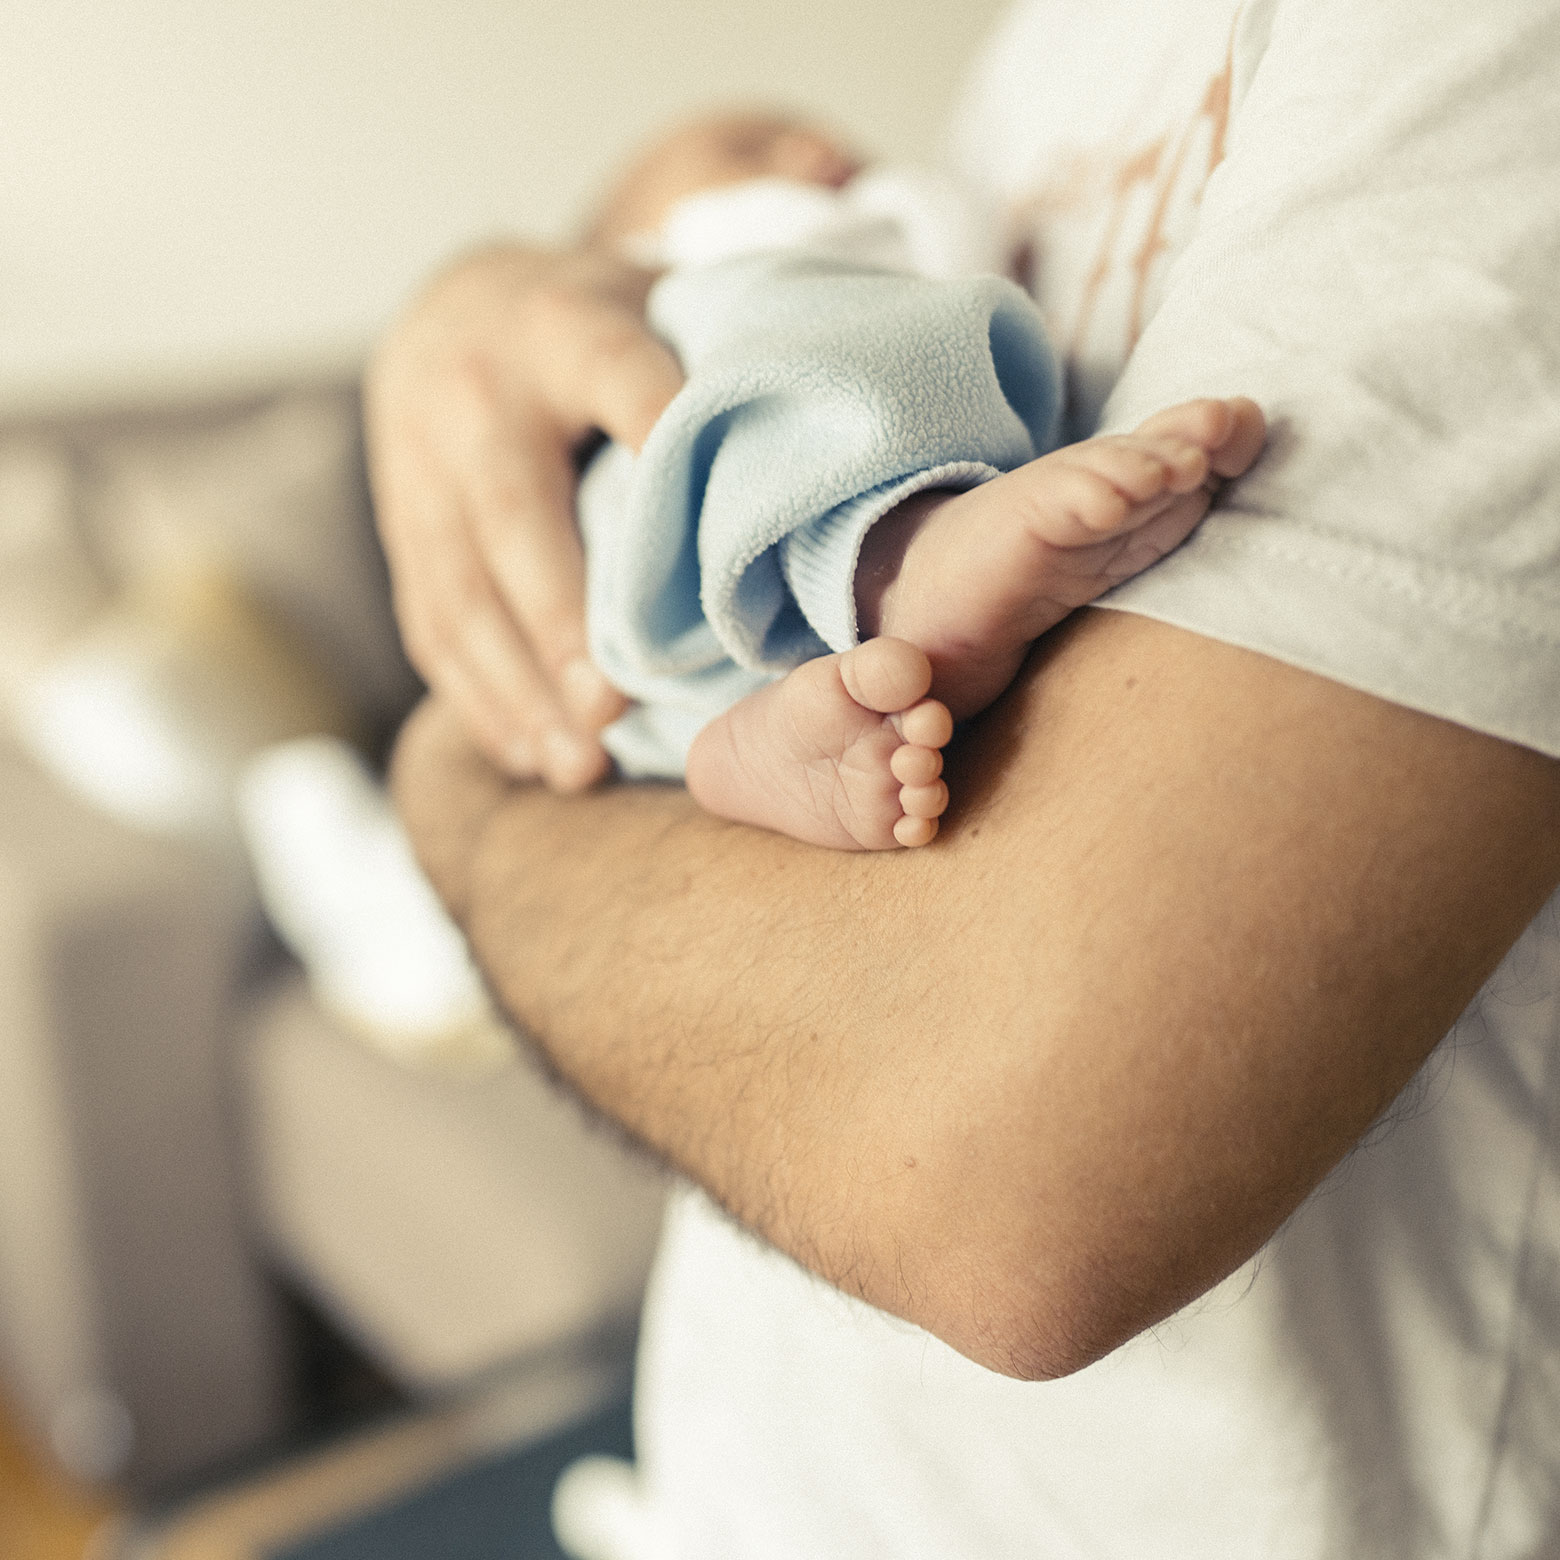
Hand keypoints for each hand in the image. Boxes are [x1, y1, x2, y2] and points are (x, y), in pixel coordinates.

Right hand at [364, 242, 683, 788]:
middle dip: (559, 622)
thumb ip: (706, 374)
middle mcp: (476, 396)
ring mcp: (420, 468)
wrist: (451, 306)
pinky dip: (479, 700)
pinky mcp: (403, 532)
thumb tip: (806, 470)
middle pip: (513, 514)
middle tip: (610, 710)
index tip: (705, 528)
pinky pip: (430, 625)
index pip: (617, 374)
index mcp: (560, 326)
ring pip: (460, 591)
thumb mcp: (650, 314)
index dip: (657, 433)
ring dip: (518, 690)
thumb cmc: (590, 329)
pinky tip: (530, 754)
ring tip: (577, 763)